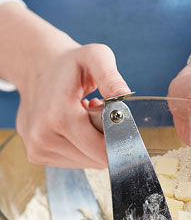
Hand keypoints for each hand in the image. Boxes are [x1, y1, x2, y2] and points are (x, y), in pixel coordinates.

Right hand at [0, 4, 129, 168]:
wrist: (35, 67)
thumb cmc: (68, 64)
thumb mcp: (95, 57)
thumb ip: (111, 77)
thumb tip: (125, 97)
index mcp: (58, 115)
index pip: (101, 151)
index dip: (119, 142)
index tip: (121, 126)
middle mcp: (42, 137)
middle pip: (96, 160)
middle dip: (105, 141)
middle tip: (98, 115)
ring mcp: (36, 148)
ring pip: (86, 163)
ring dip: (93, 145)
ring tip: (84, 118)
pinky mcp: (36, 154)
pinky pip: (74, 162)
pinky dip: (80, 147)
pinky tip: (74, 127)